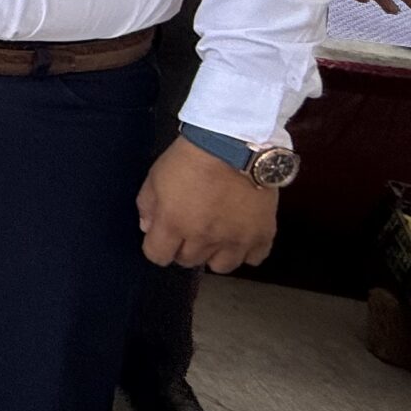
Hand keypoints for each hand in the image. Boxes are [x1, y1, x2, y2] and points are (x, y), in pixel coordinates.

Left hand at [138, 136, 278, 271]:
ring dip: (215, 253)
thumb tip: (148, 228)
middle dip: (185, 247)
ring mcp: (235, 239)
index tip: (163, 236)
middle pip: (188, 261)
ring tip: (217, 235)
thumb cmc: (191, 157)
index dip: (158, 247)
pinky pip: (254, 258)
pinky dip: (247, 250)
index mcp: (174, 224)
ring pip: (221, 266)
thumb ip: (147, 206)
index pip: (157, 256)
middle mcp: (204, 238)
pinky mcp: (262, 234)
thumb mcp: (155, 176)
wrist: (234, 143)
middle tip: (191, 228)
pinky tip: (241, 233)